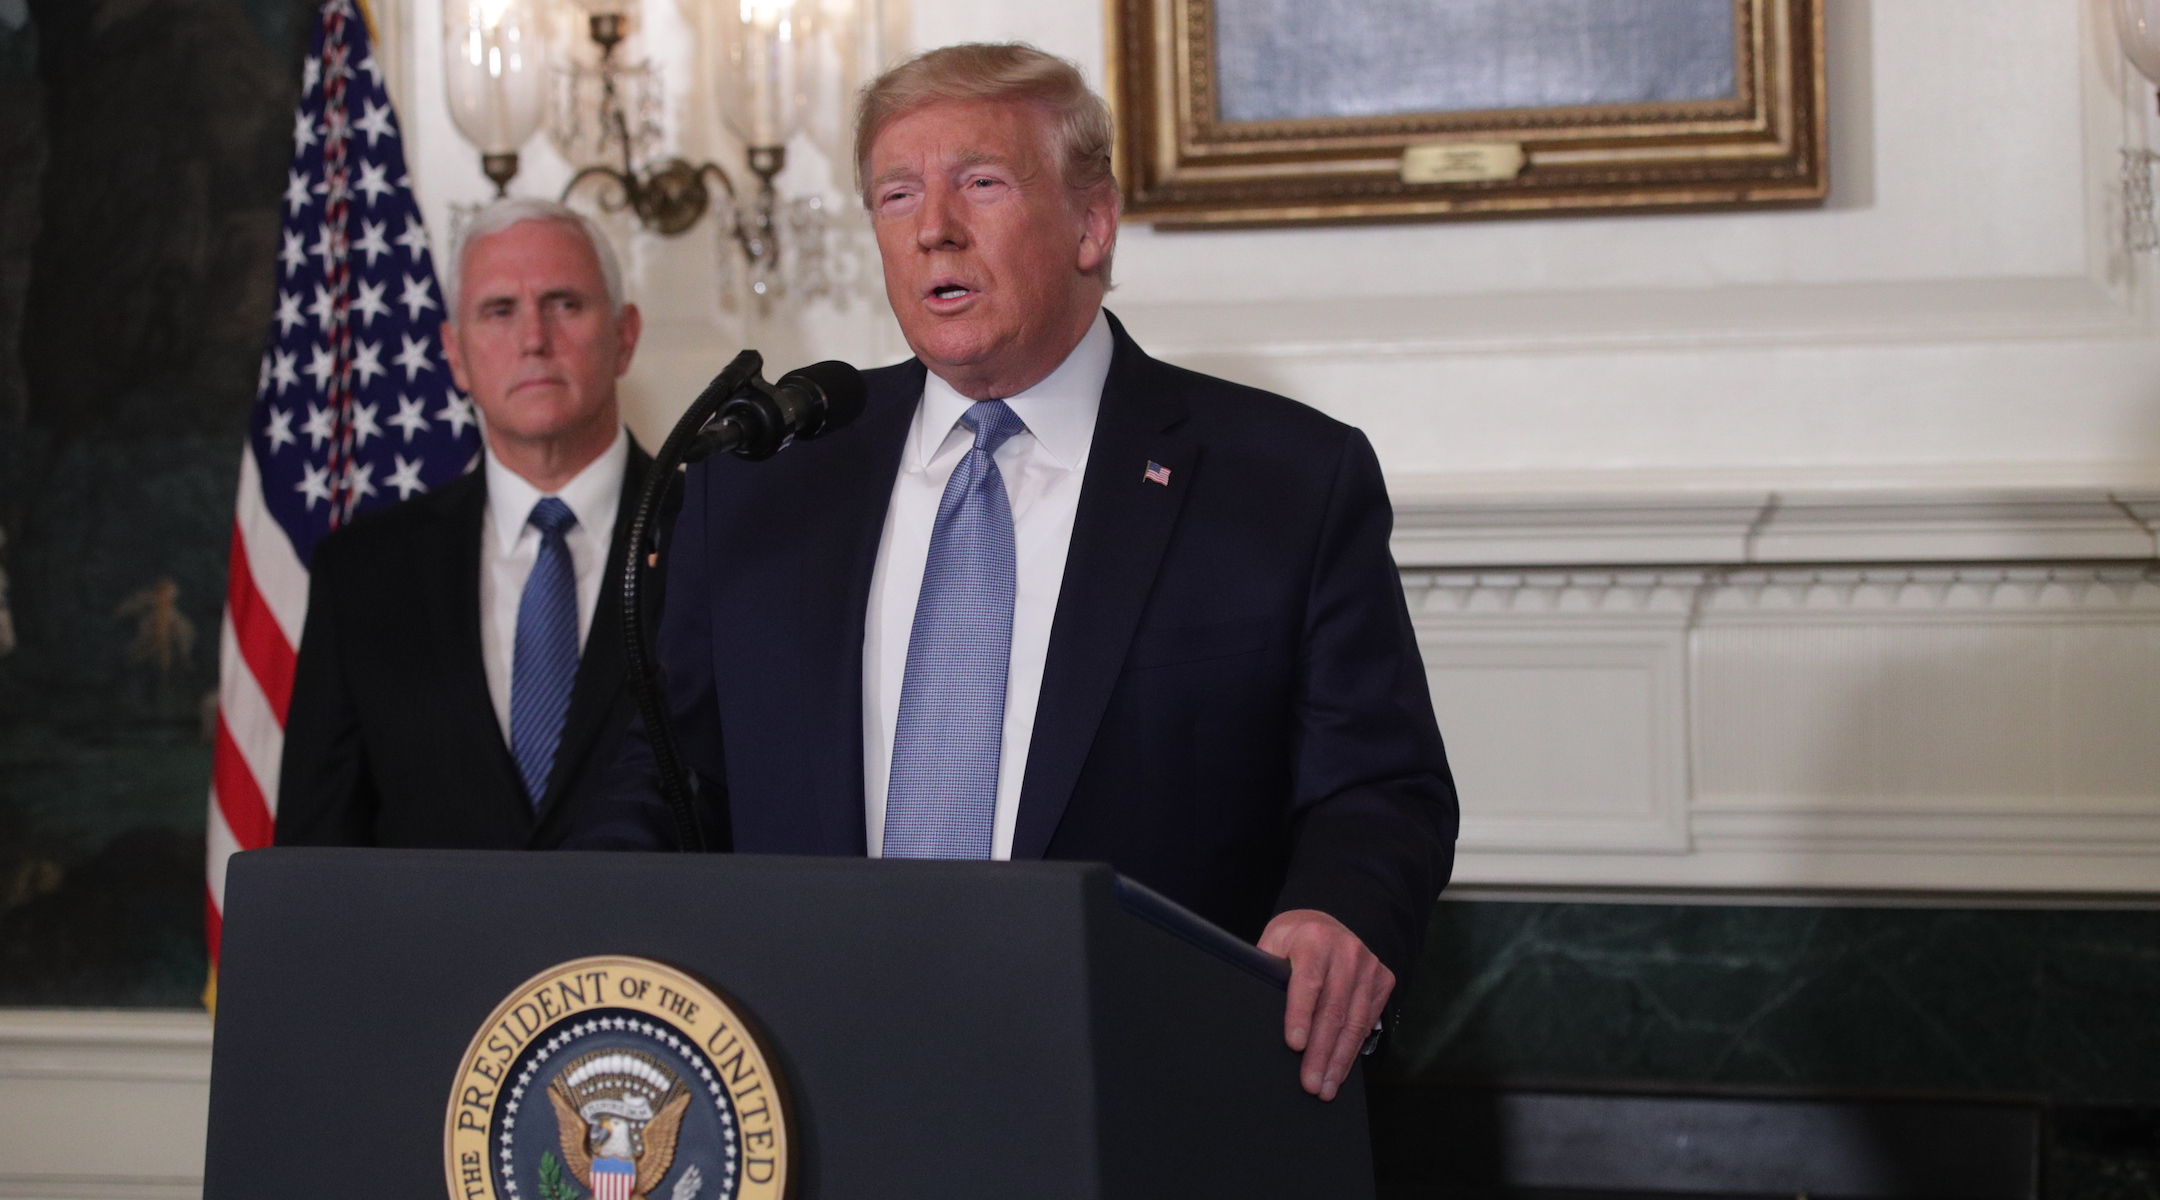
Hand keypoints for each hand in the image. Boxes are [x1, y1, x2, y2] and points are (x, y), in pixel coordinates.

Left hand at [1257, 909, 1392, 1101]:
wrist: (1329, 922)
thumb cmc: (1294, 939)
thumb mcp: (1273, 942)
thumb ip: (1266, 970)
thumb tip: (1252, 1011)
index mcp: (1314, 939)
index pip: (1307, 982)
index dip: (1300, 1015)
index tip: (1294, 1045)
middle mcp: (1347, 951)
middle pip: (1333, 1010)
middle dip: (1320, 1052)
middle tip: (1310, 1084)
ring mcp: (1369, 966)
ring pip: (1355, 1022)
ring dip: (1339, 1060)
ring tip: (1326, 1089)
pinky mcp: (1383, 980)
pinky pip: (1368, 1023)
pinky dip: (1353, 1050)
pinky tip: (1341, 1071)